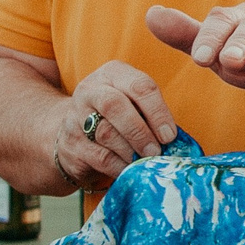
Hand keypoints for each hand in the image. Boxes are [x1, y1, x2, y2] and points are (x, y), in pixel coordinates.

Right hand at [58, 59, 180, 185]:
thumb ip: (150, 114)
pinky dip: (120, 166)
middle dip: (140, 131)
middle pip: (115, 105)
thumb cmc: (116, 115)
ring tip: (145, 162)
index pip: (139, 86)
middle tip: (156, 151)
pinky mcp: (71, 143)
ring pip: (105, 133)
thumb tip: (173, 140)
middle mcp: (91, 90)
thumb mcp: (132, 102)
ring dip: (130, 151)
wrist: (72, 129)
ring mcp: (76, 116)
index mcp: (113, 74)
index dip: (158, 112)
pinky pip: (99, 156)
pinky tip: (130, 170)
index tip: (169, 136)